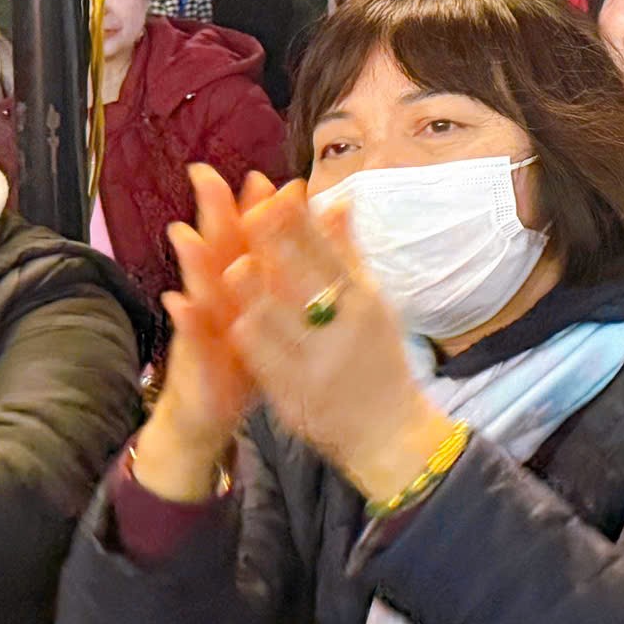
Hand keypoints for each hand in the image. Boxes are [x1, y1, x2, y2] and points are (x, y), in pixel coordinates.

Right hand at [141, 164, 275, 498]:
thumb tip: (319, 233)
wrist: (209, 412)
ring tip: (183, 231)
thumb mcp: (276, 314)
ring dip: (190, 261)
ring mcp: (201, 329)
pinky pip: (189, 341)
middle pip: (218, 250)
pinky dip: (184, 321)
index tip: (265, 175)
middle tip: (207, 176)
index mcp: (244, 288)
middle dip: (214, 214)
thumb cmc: (248, 357)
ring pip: (196, 289)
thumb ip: (290, 273)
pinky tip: (177, 303)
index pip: (251, 240)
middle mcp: (218, 300)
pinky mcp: (194, 363)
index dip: (257, 209)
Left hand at [213, 180, 456, 504]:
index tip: (275, 192)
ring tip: (232, 266)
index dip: (300, 223)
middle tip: (245, 212)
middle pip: (305, 280)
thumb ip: (349, 255)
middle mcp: (346, 328)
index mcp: (364, 301)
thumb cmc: (379, 361)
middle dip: (274, 247)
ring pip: (284, 321)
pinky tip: (236, 322)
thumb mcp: (373, 303)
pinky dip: (254, 341)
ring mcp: (322, 362)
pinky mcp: (299, 394)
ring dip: (257, 294)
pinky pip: (271, 363)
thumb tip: (340, 201)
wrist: (390, 432)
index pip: (329, 253)